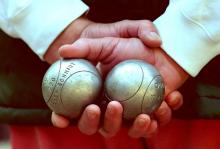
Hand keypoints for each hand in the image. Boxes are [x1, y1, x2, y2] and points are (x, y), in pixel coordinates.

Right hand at [57, 37, 188, 137]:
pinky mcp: (153, 113)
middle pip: (102, 127)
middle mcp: (113, 108)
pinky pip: (157, 122)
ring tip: (145, 115)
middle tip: (112, 106)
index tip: (61, 119)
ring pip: (131, 130)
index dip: (63, 118)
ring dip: (138, 128)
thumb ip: (84, 48)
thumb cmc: (129, 47)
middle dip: (104, 122)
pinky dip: (162, 116)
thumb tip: (62, 51)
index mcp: (98, 97)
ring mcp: (133, 113)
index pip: (75, 112)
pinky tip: (168, 100)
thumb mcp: (105, 44)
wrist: (157, 50)